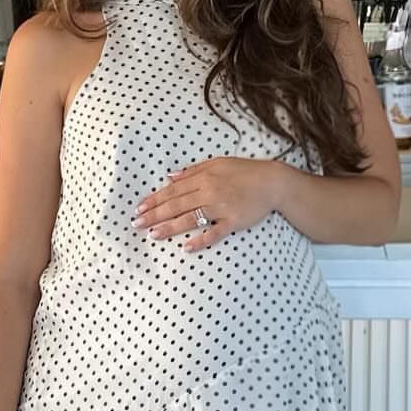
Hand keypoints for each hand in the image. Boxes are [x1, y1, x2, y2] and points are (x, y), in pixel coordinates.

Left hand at [133, 157, 285, 250]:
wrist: (272, 182)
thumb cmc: (245, 171)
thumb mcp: (218, 163)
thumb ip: (193, 170)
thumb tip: (170, 177)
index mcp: (204, 177)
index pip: (173, 190)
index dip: (154, 199)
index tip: (139, 208)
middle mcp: (210, 192)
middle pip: (176, 204)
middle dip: (154, 214)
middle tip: (137, 224)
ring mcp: (222, 207)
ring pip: (191, 218)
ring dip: (170, 227)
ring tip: (153, 235)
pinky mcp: (234, 221)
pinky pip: (215, 233)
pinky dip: (201, 240)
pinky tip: (186, 247)